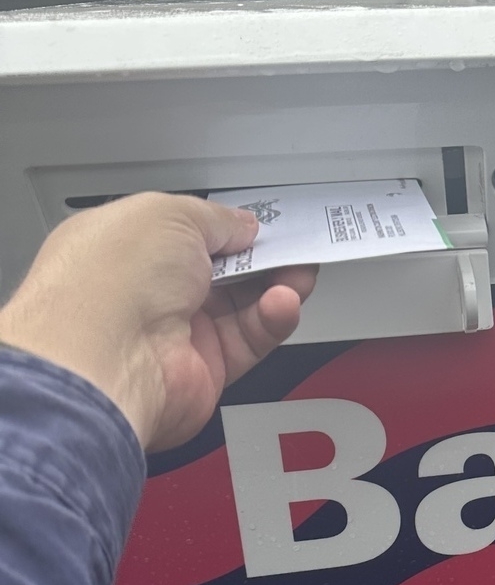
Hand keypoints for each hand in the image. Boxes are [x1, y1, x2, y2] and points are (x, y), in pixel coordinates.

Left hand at [0, 193, 317, 450]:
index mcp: (126, 245)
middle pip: (221, 270)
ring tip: (299, 272)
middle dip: (261, 256)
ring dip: (275, 285)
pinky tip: (283, 302)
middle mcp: (148, 291)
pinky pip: (249, 340)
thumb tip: (243, 225)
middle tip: (294, 245)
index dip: (227, 226)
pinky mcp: (203, 369)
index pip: (187, 232)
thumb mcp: (171, 215)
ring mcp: (175, 332)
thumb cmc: (110, 282)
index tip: (264, 222)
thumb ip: (216, 218)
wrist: (106, 360)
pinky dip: (272, 319)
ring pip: (242, 305)